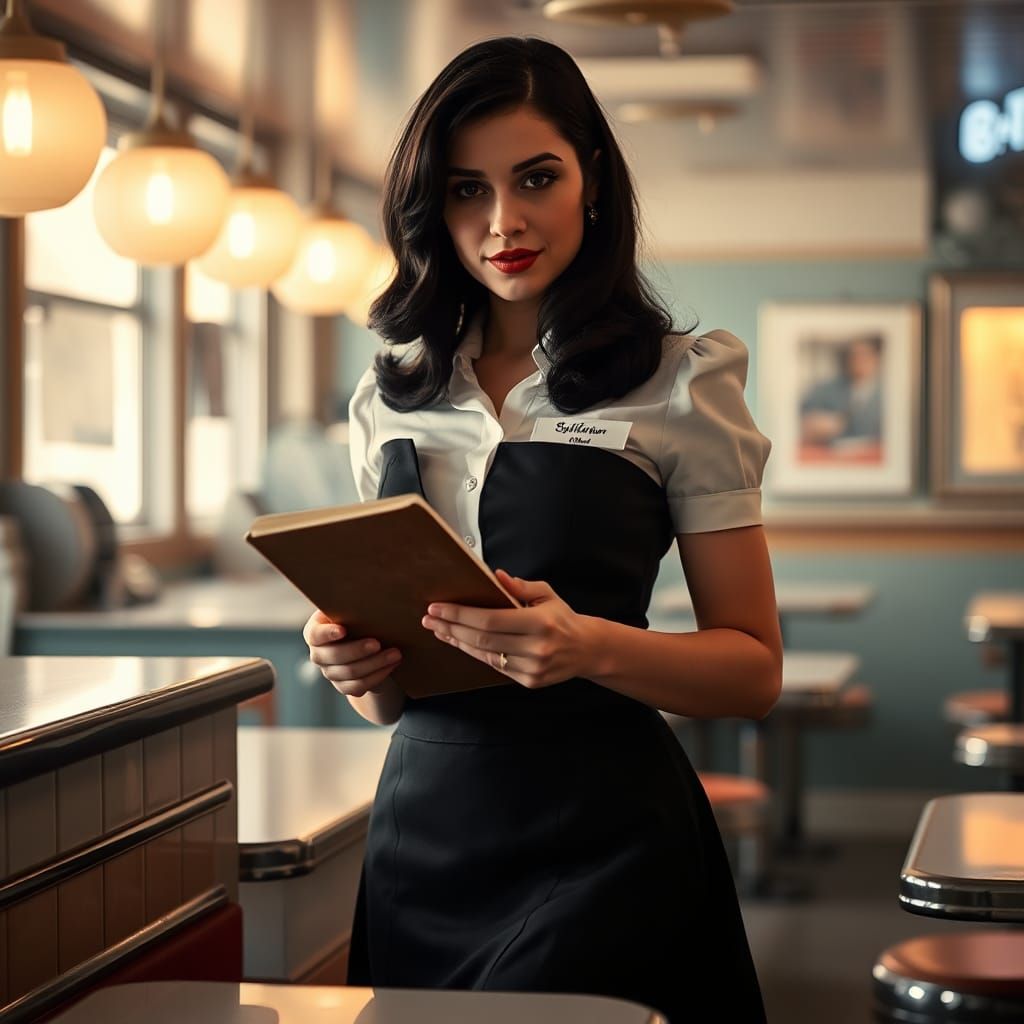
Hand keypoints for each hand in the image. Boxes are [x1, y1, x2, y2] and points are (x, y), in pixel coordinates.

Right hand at [303, 609, 402, 697]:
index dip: (327, 633)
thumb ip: (356, 603)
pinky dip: (378, 676)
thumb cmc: (359, 619)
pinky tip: (392, 665)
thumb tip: (374, 590)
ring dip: (375, 664)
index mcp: (315, 632)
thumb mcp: (354, 610)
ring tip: (395, 653)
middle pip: (334, 656)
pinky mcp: (344, 686)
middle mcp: (319, 654)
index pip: (315, 634)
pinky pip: (359, 686)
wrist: (366, 642)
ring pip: (350, 673)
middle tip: (377, 643)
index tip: (343, 629)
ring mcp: (330, 673)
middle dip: (358, 650)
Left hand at [420, 569, 596, 688]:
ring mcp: (532, 668)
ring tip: (439, 630)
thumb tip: (494, 575)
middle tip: (429, 618)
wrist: (586, 650)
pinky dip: (474, 653)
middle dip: (451, 628)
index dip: (461, 614)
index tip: (438, 607)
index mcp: (540, 622)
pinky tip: (460, 642)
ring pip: (484, 655)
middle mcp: (536, 648)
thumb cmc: (562, 618)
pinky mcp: (529, 681)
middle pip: (482, 639)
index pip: (491, 619)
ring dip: (458, 642)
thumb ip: (520, 586)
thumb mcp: (546, 594)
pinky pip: (494, 666)